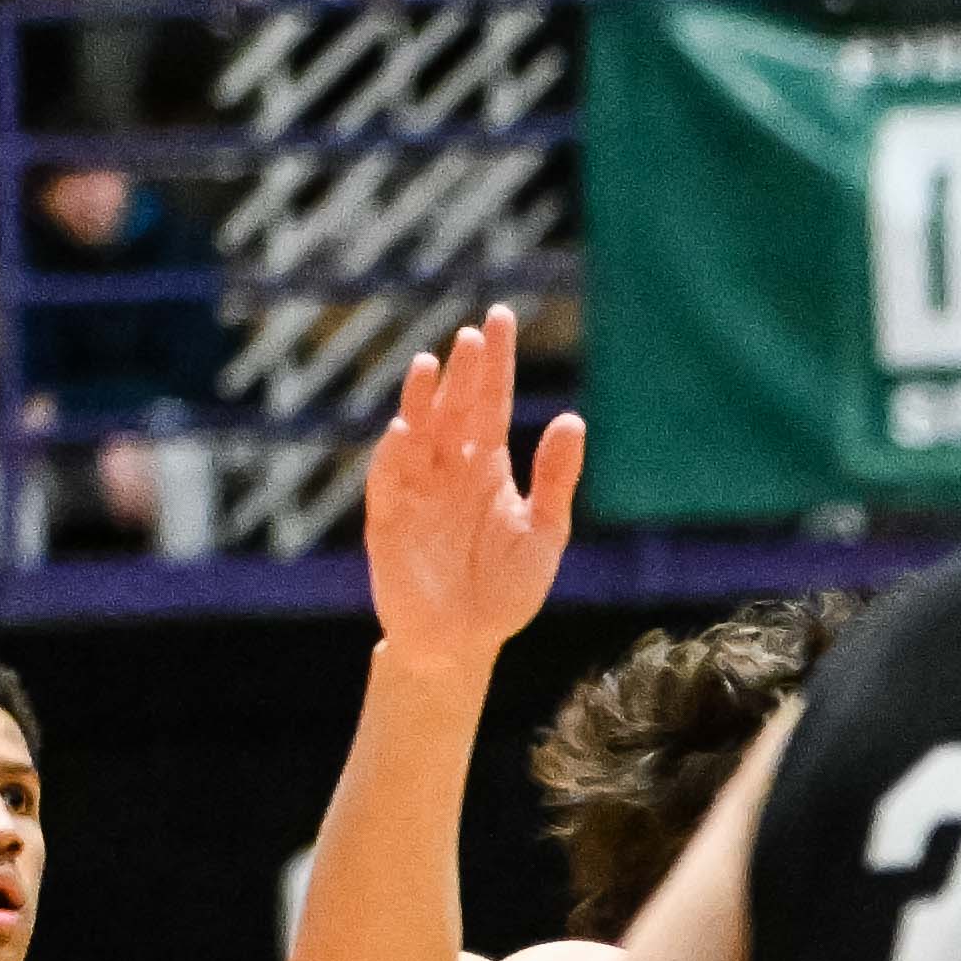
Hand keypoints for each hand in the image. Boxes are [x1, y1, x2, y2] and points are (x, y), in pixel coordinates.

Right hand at [359, 305, 581, 666]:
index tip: (500, 318)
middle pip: (456, 408)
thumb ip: (555, 479)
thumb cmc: (505, 590)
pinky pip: (389, 480)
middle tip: (475, 334)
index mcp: (487, 466)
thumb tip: (572, 420)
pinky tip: (406, 429)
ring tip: (435, 365)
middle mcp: (449, 468)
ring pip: (418, 432)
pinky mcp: (388, 519)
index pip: (491, 402)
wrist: (463, 642)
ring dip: (423, 400)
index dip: (496, 362)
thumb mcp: (544, 533)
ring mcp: (416, 489)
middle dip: (465, 372)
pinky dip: (395, 455)